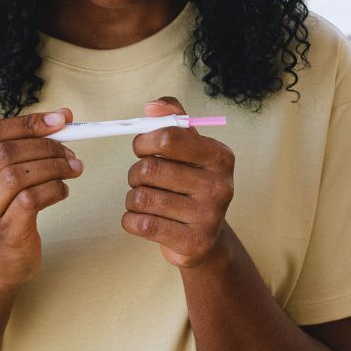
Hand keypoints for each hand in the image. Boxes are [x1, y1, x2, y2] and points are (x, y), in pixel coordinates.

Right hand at [0, 108, 82, 291]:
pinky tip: (62, 190)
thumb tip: (62, 117)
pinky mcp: (3, 233)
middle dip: (44, 146)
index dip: (26, 123)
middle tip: (68, 151)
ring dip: (53, 167)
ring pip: (18, 175)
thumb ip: (22, 145)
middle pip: (4, 153)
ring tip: (72, 169)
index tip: (59, 120)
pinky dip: (54, 189)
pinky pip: (31, 200)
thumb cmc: (1, 212)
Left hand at [122, 96, 235, 268]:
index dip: (145, 142)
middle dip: (135, 173)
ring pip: (141, 197)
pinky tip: (142, 219)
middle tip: (142, 178)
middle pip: (149, 169)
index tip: (143, 148)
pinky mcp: (191, 243)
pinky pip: (140, 224)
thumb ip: (173, 117)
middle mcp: (220, 186)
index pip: (169, 138)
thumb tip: (151, 107)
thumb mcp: (190, 147)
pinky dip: (130, 219)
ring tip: (146, 200)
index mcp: (220, 156)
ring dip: (132, 198)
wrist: (205, 239)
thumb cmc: (191, 184)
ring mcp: (208, 217)